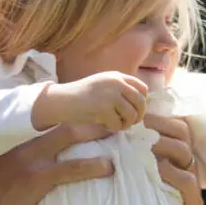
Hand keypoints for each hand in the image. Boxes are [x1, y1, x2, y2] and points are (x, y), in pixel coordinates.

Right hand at [0, 124, 112, 204]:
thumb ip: (1, 164)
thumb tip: (13, 167)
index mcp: (7, 144)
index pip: (40, 123)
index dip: (63, 119)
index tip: (81, 117)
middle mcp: (18, 145)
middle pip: (59, 123)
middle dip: (84, 118)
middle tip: (105, 118)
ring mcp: (28, 160)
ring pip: (68, 136)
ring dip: (93, 133)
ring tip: (114, 135)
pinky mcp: (37, 178)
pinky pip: (72, 168)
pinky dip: (93, 166)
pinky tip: (108, 168)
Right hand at [33, 72, 147, 131]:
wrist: (62, 100)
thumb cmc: (82, 95)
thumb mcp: (103, 84)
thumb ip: (120, 89)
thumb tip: (140, 105)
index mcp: (117, 76)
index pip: (142, 88)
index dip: (142, 101)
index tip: (136, 109)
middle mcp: (116, 83)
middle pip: (141, 102)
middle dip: (138, 115)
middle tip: (131, 122)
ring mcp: (110, 96)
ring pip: (132, 115)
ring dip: (126, 124)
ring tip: (117, 124)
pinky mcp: (103, 109)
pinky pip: (118, 124)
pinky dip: (114, 128)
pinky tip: (106, 125)